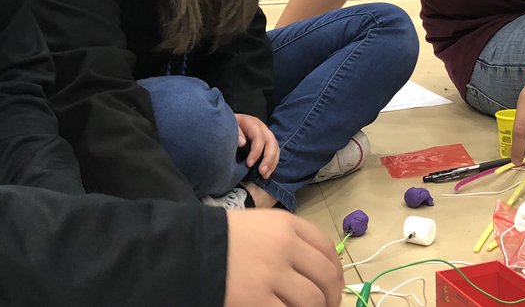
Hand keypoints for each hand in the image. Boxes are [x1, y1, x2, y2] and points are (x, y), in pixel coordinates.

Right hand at [224, 211, 342, 306]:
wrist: (189, 250)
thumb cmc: (224, 238)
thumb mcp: (260, 226)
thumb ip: (289, 241)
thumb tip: (318, 268)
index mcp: (286, 225)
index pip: (326, 248)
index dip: (336, 270)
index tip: (335, 284)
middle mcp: (285, 247)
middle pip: (325, 276)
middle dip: (332, 296)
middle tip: (329, 306)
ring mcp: (272, 275)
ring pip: (313, 300)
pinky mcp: (257, 301)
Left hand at [235, 114, 279, 178]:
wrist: (233, 122)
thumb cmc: (231, 125)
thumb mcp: (231, 125)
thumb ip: (236, 132)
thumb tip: (242, 143)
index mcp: (254, 124)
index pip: (259, 138)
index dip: (256, 152)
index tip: (249, 164)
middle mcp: (263, 129)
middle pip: (271, 143)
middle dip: (268, 159)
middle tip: (261, 172)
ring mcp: (267, 135)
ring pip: (275, 148)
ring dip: (272, 163)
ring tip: (265, 175)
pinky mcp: (268, 142)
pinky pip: (275, 152)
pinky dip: (272, 163)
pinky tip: (267, 172)